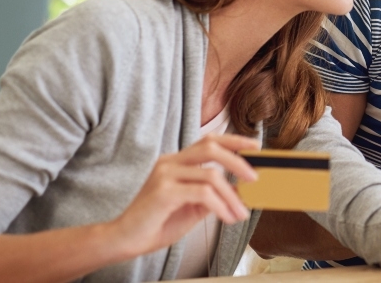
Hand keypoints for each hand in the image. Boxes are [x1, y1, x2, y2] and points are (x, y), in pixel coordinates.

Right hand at [106, 133, 260, 258]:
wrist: (125, 240)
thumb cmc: (155, 223)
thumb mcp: (192, 206)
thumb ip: (213, 195)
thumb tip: (240, 191)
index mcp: (175, 161)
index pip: (208, 141)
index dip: (234, 140)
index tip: (254, 146)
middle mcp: (169, 162)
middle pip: (211, 147)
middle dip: (238, 161)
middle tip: (254, 178)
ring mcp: (165, 174)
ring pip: (211, 175)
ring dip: (232, 196)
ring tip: (240, 213)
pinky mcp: (164, 192)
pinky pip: (202, 193)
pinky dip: (220, 206)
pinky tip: (226, 217)